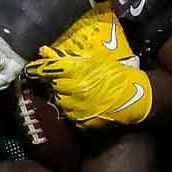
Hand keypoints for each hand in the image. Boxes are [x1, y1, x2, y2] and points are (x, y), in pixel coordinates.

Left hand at [26, 46, 152, 128]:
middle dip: (55, 81)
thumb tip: (45, 49)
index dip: (38, 68)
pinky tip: (82, 103)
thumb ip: (73, 54)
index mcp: (77, 72)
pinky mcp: (83, 121)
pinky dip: (74, 108)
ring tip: (74, 90)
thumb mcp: (98, 58)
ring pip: (60, 101)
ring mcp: (77, 108)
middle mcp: (73, 91)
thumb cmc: (120, 74)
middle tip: (62, 77)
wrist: (138, 97)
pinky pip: (71, 114)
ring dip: (64, 95)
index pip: (49, 69)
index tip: (32, 67)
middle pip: (54, 85)